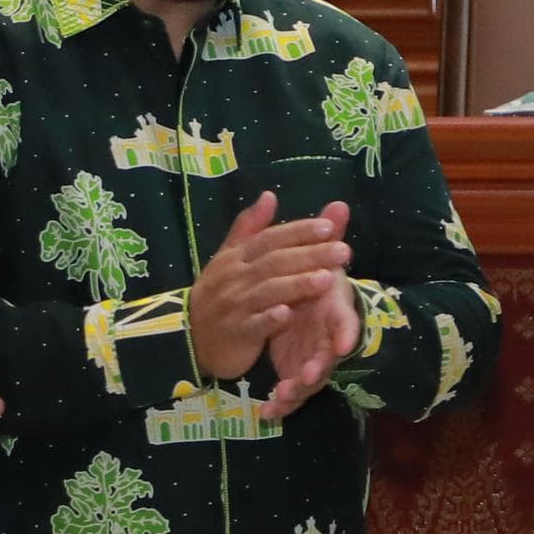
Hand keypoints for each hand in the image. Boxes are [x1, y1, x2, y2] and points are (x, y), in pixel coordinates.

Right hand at [189, 192, 354, 394]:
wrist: (191, 338)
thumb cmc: (219, 294)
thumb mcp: (229, 258)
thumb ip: (250, 228)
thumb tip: (269, 195)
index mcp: (236, 257)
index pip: (270, 239)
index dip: (298, 232)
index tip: (329, 227)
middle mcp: (234, 278)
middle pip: (275, 262)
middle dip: (309, 255)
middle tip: (342, 251)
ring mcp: (234, 306)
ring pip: (268, 292)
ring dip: (297, 284)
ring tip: (328, 279)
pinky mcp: (236, 334)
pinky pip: (254, 325)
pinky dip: (270, 319)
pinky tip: (289, 314)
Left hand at [263, 248, 364, 422]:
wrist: (318, 312)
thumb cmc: (318, 285)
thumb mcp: (322, 260)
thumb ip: (328, 236)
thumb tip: (338, 203)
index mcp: (334, 312)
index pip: (346, 325)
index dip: (346, 335)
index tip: (342, 346)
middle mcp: (328, 340)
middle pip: (329, 359)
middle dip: (319, 369)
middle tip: (307, 378)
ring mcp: (315, 360)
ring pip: (310, 381)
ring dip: (297, 391)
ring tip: (282, 399)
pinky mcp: (299, 375)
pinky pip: (292, 395)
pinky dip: (281, 406)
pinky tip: (267, 415)